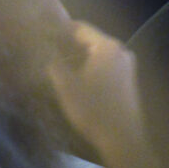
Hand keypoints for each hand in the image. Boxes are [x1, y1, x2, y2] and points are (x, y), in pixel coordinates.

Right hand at [47, 21, 158, 167]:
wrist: (122, 139)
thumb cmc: (92, 108)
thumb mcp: (65, 85)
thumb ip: (54, 63)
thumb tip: (45, 49)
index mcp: (107, 47)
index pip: (80, 28)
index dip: (59, 29)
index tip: (41, 33)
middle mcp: (120, 51)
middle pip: (89, 40)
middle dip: (67, 43)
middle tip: (46, 49)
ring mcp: (127, 66)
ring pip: (97, 54)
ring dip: (78, 56)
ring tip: (57, 63)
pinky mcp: (127, 80)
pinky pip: (104, 65)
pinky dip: (89, 66)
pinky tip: (75, 77)